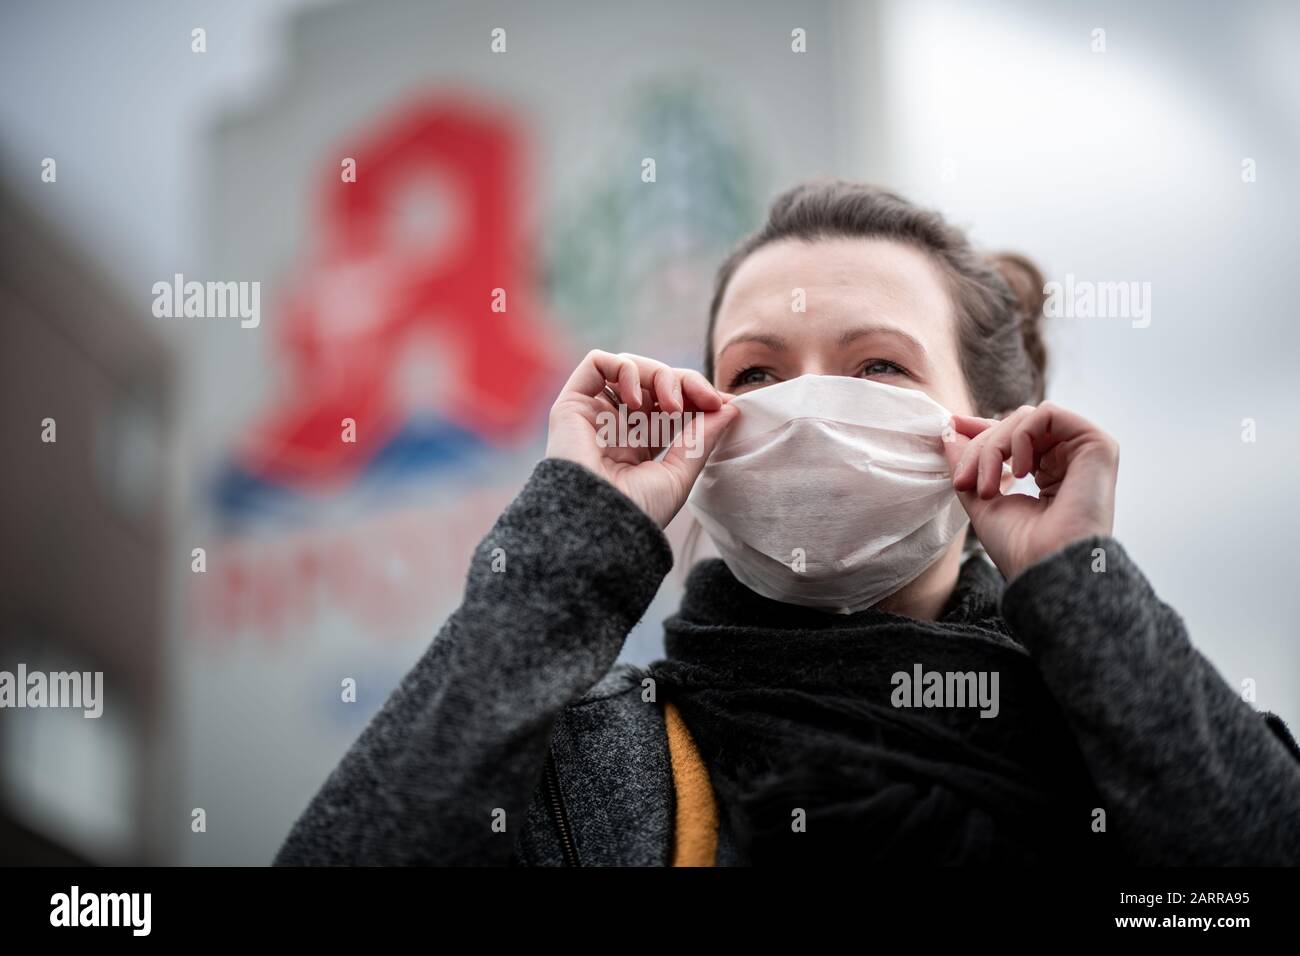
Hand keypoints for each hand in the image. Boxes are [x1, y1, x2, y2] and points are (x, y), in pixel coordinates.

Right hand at [546, 350, 738, 527]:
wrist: (597, 525)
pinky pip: (598, 362)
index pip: (671, 404)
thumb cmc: (636, 512)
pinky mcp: (572, 403)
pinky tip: (637, 399)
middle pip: (654, 382)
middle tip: (707, 400)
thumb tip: (730, 407)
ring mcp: (594, 413)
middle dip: (686, 383)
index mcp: (639, 445)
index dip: (698, 396)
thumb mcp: (679, 474)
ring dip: (660, 375)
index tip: (724, 404)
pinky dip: (626, 369)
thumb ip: (701, 438)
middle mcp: (615, 425)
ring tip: (672, 406)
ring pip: (630, 367)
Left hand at [942, 402, 1118, 582]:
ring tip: (987, 487)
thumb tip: (950, 429)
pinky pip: (1047, 414)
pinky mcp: (1098, 444)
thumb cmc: (1020, 547)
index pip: (1015, 437)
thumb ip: (968, 463)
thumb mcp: (982, 499)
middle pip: (1014, 425)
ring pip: (1026, 418)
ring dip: (994, 447)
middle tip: (963, 483)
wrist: (1046, 568)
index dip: (982, 429)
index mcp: (1049, 473)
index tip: (952, 427)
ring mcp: (1084, 452)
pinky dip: (1020, 437)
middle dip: (981, 449)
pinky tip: (1020, 472)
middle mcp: (1069, 459)